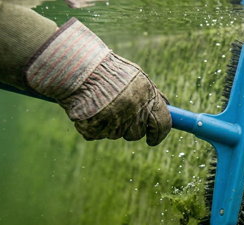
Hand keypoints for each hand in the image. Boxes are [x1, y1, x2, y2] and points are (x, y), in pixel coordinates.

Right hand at [24, 18, 170, 145]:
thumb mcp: (135, 76)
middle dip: (130, 127)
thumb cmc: (107, 69)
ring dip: (109, 124)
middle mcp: (132, 109)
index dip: (159, 134)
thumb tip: (168, 107)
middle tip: (117, 112)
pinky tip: (88, 109)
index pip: (162, 123)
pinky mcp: (93, 128)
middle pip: (136, 133)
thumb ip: (152, 93)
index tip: (154, 139)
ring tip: (99, 104)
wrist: (74, 65)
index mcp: (146, 95)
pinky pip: (97, 133)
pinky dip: (92, 125)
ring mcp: (112, 120)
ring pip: (115, 134)